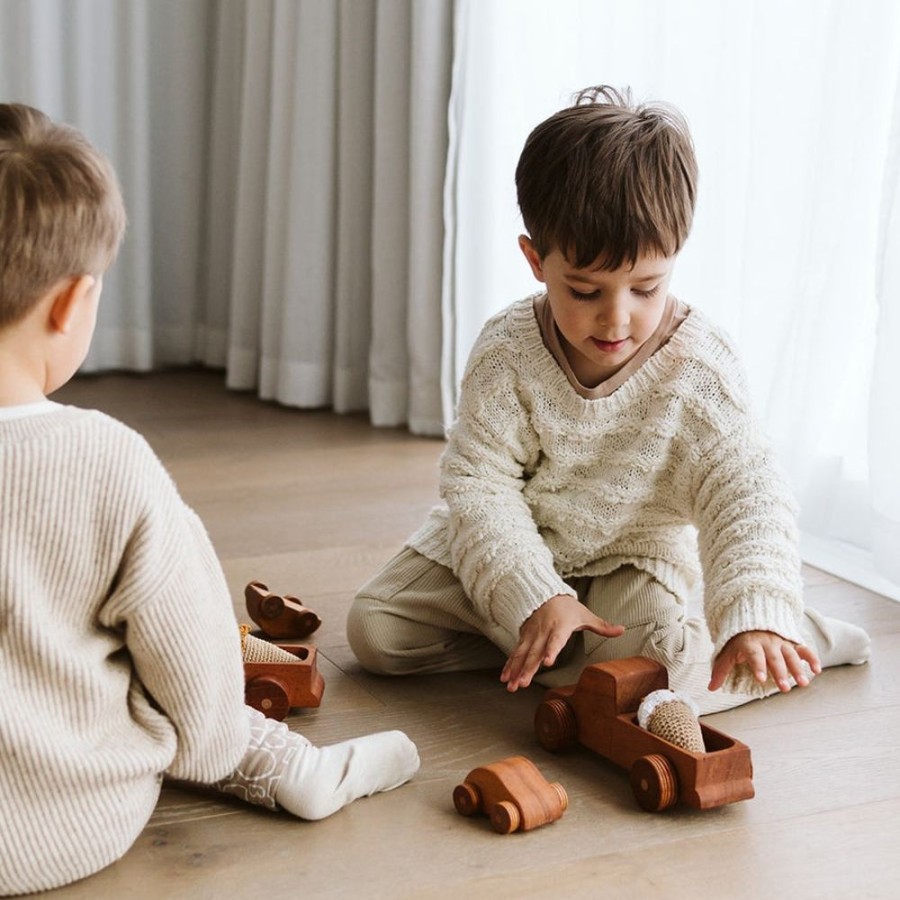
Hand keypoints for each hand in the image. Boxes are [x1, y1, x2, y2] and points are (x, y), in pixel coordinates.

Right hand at [500, 594, 624, 691]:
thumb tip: (622, 630)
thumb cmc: (567, 607)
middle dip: (527, 669)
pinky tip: (506, 678)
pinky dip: (510, 665)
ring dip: (516, 670)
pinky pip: (516, 653)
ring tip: (512, 686)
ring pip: (522, 655)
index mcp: (560, 627)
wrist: (544, 593)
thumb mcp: (584, 614)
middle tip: (522, 684)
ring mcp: (531, 635)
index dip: (551, 651)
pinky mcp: (524, 638)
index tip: (547, 662)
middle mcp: (543, 632)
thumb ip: (602, 625)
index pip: (555, 640)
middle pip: (535, 652)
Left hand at [709, 630, 821, 691]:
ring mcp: (781, 642)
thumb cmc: (738, 642)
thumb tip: (710, 688)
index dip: (757, 666)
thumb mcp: (727, 653)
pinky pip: (803, 649)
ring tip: (804, 683)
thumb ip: (721, 670)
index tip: (760, 679)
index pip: (754, 655)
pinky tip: (817, 670)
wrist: (752, 619)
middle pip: (774, 658)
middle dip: (780, 673)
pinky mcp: (792, 643)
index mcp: (750, 644)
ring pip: (791, 655)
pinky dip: (811, 657)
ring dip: (798, 669)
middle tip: (786, 689)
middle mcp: (767, 642)